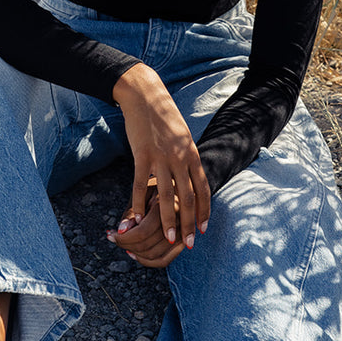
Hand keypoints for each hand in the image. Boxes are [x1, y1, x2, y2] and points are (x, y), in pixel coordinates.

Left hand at [110, 191, 190, 268]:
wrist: (177, 185)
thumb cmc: (154, 187)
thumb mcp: (141, 191)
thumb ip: (131, 211)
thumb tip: (122, 231)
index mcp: (167, 202)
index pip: (143, 231)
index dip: (124, 238)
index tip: (111, 235)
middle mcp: (179, 218)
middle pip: (148, 245)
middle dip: (127, 245)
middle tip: (114, 239)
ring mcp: (184, 232)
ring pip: (155, 255)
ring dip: (135, 254)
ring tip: (124, 244)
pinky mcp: (184, 241)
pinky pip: (164, 261)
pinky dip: (147, 262)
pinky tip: (134, 253)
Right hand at [111, 63, 210, 248]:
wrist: (145, 96)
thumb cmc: (163, 117)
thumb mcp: (182, 137)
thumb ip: (186, 158)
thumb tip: (190, 178)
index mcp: (191, 154)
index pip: (202, 189)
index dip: (204, 211)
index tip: (203, 229)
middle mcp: (180, 158)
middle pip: (187, 198)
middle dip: (189, 224)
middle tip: (188, 244)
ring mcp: (161, 157)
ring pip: (166, 196)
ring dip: (168, 221)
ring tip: (170, 239)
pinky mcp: (142, 155)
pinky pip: (140, 185)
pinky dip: (139, 204)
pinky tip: (137, 219)